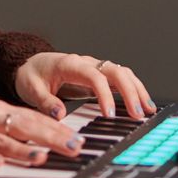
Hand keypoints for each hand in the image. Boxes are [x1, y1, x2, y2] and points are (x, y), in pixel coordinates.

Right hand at [0, 97, 84, 166]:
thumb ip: (17, 128)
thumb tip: (47, 138)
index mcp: (2, 111)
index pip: (35, 118)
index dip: (57, 128)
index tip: (77, 139)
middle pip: (25, 126)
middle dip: (50, 137)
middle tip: (71, 147)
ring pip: (2, 139)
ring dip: (22, 150)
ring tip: (41, 157)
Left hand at [15, 52, 155, 119]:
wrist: (30, 64)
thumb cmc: (31, 76)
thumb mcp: (31, 89)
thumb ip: (45, 102)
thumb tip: (60, 114)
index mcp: (70, 64)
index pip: (94, 76)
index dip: (105, 94)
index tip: (110, 114)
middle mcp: (86, 62)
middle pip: (115, 71)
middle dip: (130, 92)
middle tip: (137, 114)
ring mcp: (94, 67)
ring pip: (122, 72)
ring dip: (136, 90)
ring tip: (147, 110)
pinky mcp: (98, 74)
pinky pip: (120, 78)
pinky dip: (133, 89)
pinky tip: (143, 104)